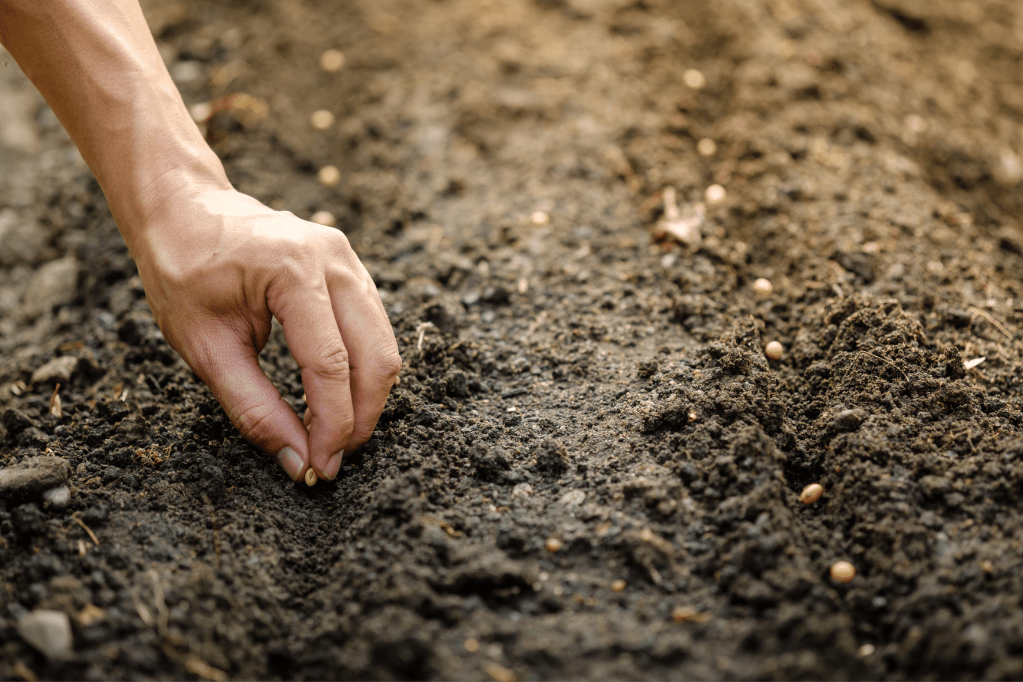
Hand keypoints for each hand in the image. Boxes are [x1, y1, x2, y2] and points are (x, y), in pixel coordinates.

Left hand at [131, 187, 400, 481]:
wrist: (185, 208)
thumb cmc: (182, 269)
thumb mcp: (203, 347)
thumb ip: (253, 408)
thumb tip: (298, 461)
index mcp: (291, 270)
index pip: (330, 363)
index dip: (332, 424)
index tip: (322, 467)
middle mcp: (332, 259)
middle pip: (375, 357)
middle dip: (361, 417)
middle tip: (333, 459)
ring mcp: (348, 259)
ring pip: (384, 345)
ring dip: (367, 398)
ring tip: (335, 435)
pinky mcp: (352, 268)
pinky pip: (374, 329)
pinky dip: (362, 371)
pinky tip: (336, 398)